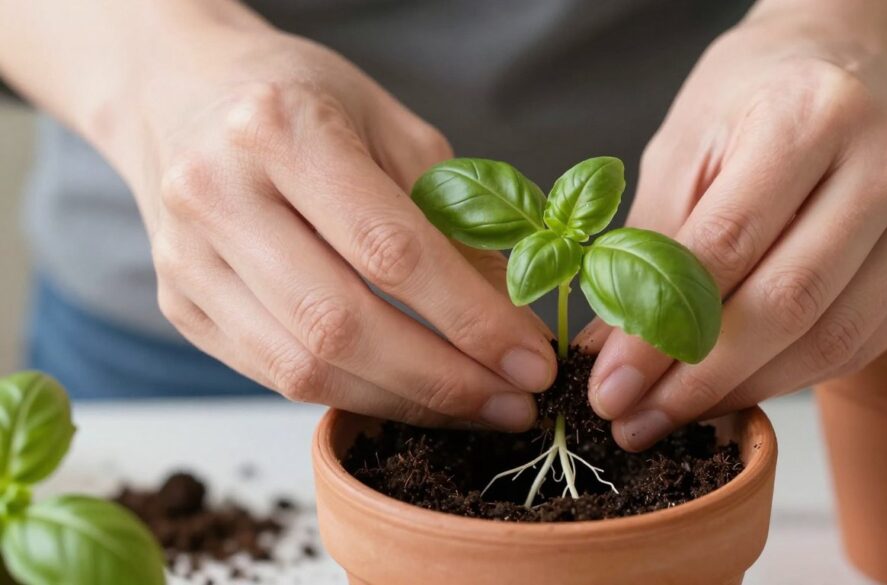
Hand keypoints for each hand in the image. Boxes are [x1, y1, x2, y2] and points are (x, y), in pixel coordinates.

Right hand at [116, 27, 555, 428]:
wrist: (182, 94)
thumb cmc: (302, 100)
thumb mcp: (393, 129)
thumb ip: (452, 218)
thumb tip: (510, 318)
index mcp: (280, 130)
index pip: (390, 249)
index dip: (470, 319)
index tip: (532, 359)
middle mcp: (217, 195)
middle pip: (341, 325)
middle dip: (443, 380)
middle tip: (514, 402)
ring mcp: (189, 259)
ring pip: (305, 367)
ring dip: (404, 403)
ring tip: (475, 408)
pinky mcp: (182, 306)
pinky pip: (276, 375)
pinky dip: (354, 395)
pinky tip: (410, 395)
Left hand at [580, 1, 886, 449]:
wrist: (839, 71)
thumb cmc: (747, 106)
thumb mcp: (681, 153)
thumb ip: (647, 251)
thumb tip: (609, 356)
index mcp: (810, 113)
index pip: (726, 245)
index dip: (660, 330)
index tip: (609, 387)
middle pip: (787, 301)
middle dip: (698, 377)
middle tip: (635, 421)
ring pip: (829, 336)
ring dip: (741, 390)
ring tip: (673, 413)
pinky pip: (862, 343)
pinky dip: (790, 378)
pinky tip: (733, 389)